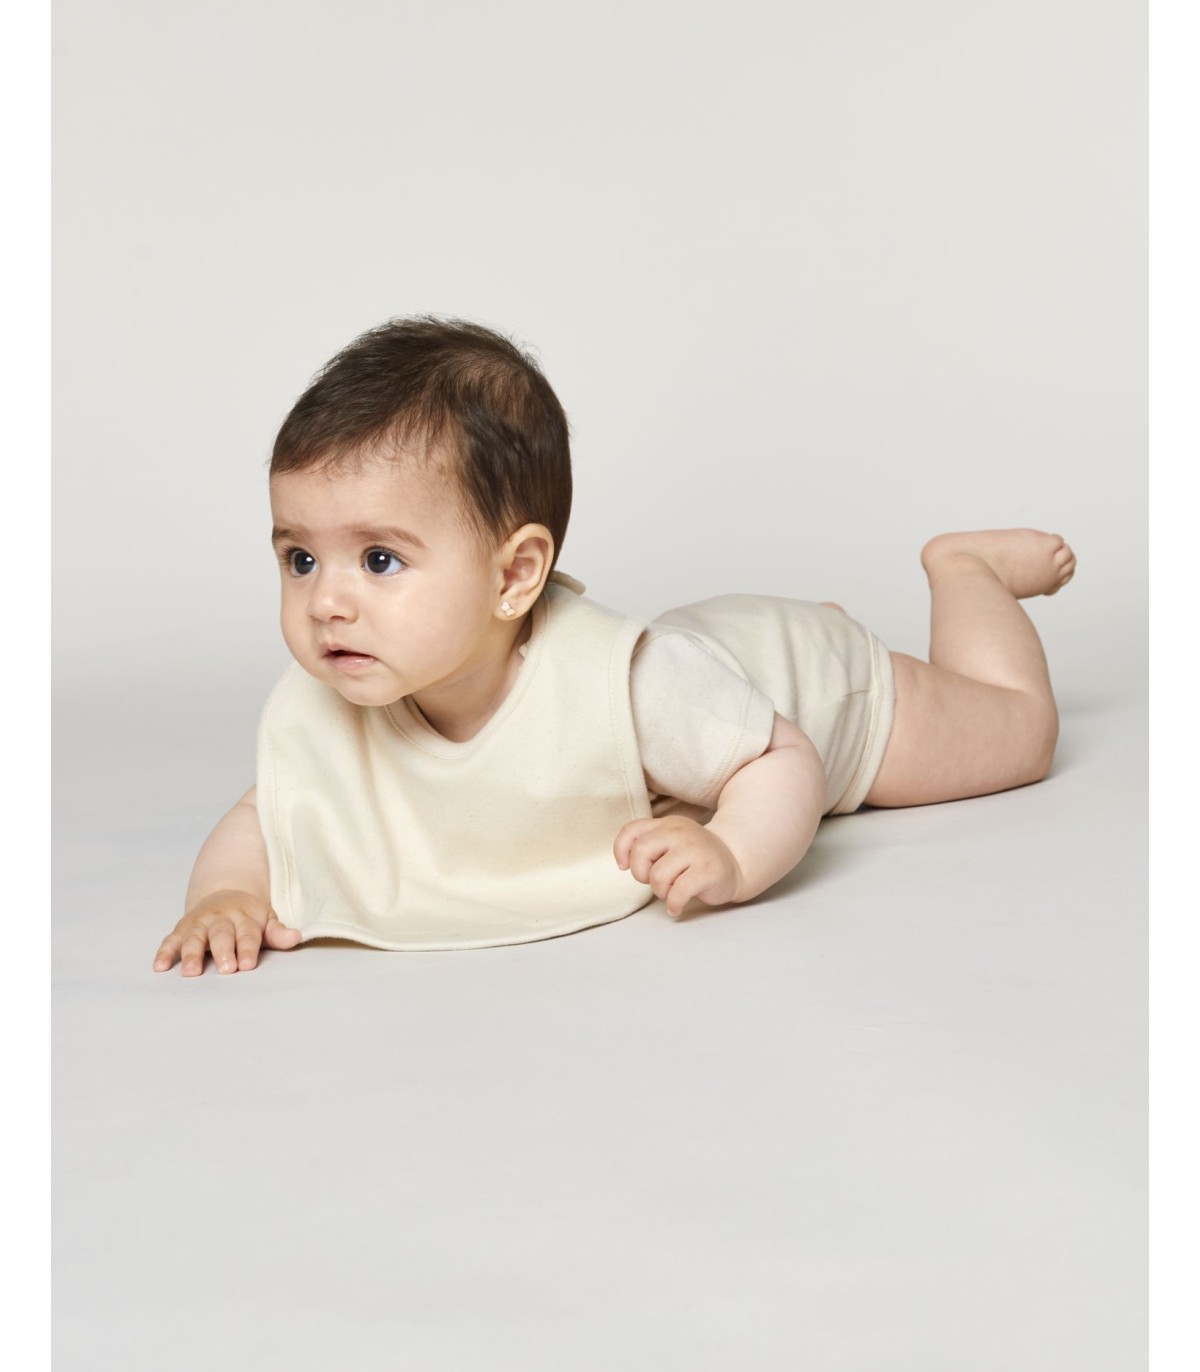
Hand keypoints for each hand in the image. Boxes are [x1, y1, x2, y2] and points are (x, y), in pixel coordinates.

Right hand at [153, 889, 300, 975]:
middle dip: (223, 951)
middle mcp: (219, 918)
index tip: (248, 965)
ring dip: (191, 954)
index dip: (247, 949)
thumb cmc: (249, 917)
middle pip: (221, 934)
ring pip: (194, 938)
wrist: (224, 895)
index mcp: (243, 916)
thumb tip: (296, 937)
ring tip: (191, 972)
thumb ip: (278, 932)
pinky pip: (171, 940)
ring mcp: (199, 923)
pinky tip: (160, 967)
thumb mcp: (266, 920)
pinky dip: (164, 952)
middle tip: (226, 969)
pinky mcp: (182, 929)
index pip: (247, 933)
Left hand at [613, 816, 743, 918]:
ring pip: (658, 876)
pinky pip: (678, 893)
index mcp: (667, 824)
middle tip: (656, 881)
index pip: (631, 831)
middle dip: (641, 874)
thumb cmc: (695, 858)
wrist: (735, 863)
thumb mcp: (671, 842)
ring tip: (672, 892)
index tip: (625, 866)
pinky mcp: (706, 871)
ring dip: (661, 892)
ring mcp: (694, 850)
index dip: (621, 850)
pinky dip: (673, 905)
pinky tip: (677, 907)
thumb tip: (624, 863)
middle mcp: (680, 832)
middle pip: (641, 852)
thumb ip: (649, 845)